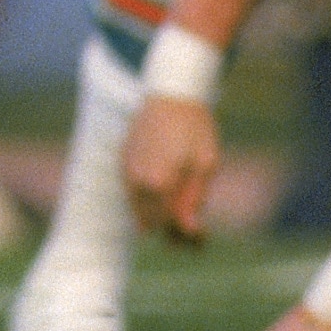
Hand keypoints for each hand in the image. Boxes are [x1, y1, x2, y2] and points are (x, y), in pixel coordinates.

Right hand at [123, 93, 218, 245]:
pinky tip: (166, 183)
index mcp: (160, 183)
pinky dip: (148, 196)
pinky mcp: (123, 160)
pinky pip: (133, 192)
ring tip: (181, 204)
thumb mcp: (206, 164)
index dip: (187, 238)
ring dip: (157, 214)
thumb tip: (190, 231)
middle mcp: (137, 181)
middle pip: (150, 224)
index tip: (203, 235)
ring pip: (138, 210)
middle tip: (193, 224)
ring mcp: (127, 170)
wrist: (172, 92)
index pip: (169, 228)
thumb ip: (195, 200)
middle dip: (171, 230)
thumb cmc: (195, 128)